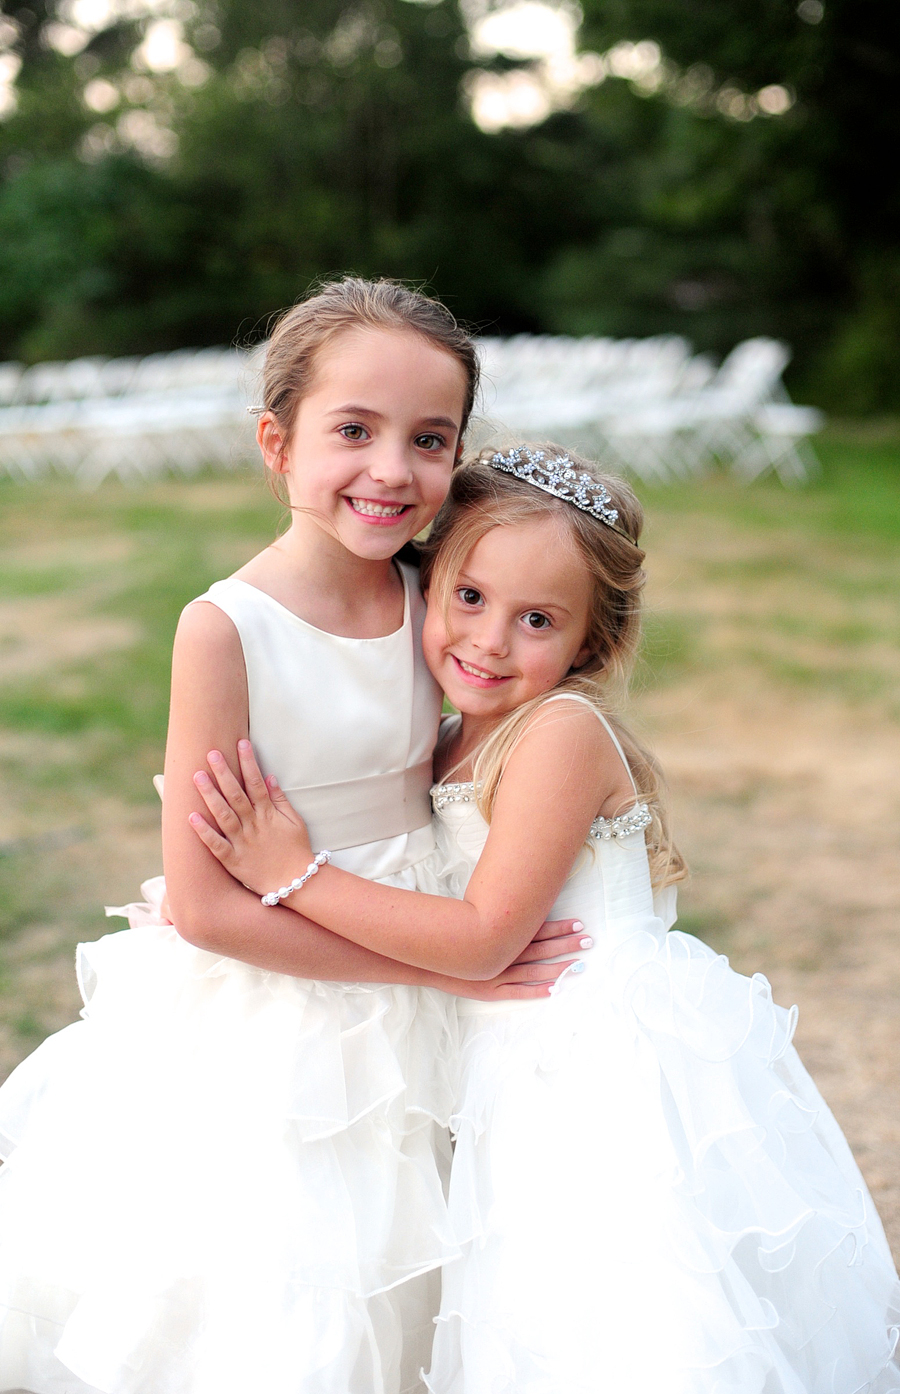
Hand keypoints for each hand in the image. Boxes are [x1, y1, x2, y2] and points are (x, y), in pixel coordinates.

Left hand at [189, 741, 313, 895]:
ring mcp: (242, 843)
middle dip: (223, 772)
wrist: (296, 882)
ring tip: (197, 777)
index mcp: (268, 814)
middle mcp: (253, 825)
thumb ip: (280, 799)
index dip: (248, 762)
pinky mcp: (233, 860)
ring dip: (210, 795)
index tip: (241, 743)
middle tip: (211, 753)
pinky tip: (191, 817)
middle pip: (236, 794)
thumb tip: (269, 777)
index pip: (256, 782)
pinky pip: (216, 845)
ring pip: (223, 815)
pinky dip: (204, 832)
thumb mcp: (294, 821)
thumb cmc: (296, 850)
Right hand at [451, 918, 590, 1001]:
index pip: (535, 929)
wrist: (428, 959)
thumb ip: (496, 916)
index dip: (558, 927)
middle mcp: (502, 954)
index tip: (578, 923)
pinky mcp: (490, 991)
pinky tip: (554, 989)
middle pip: (541, 949)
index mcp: (500, 936)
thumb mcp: (475, 920)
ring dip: (558, 968)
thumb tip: (519, 904)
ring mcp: (497, 974)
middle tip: (588, 940)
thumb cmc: (453, 937)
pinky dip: (536, 991)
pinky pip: (518, 992)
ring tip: (579, 965)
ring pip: (534, 971)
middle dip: (566, 945)